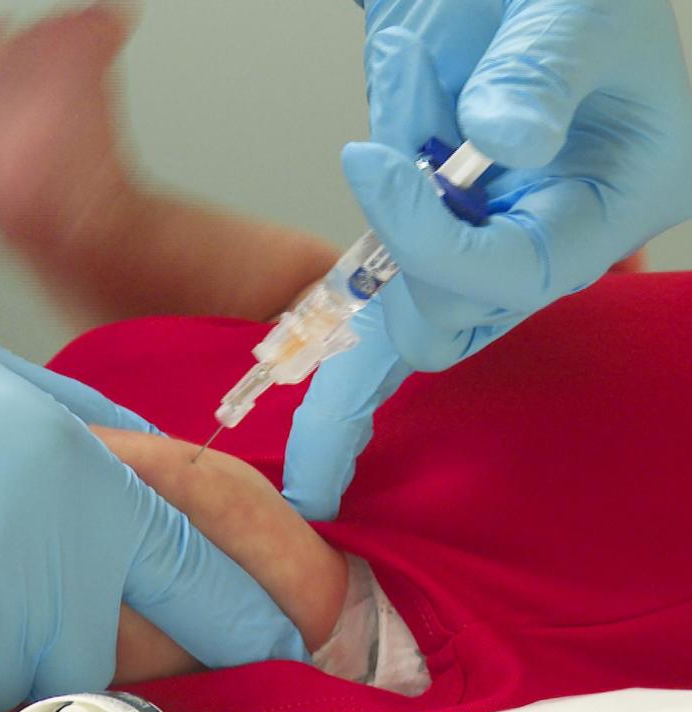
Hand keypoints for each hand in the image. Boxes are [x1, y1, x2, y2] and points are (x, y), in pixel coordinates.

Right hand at [0, 246, 305, 711]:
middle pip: (115, 648)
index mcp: (72, 475)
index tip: (278, 635)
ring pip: (30, 683)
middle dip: (90, 629)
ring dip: (0, 649)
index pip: (200, 575)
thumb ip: (89, 434)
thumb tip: (151, 481)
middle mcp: (37, 560)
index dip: (248, 611)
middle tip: (22, 584)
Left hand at [284, 0, 691, 518]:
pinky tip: (317, 449)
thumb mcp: (572, 12)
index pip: (520, 272)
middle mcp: (551, 240)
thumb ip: (542, 73)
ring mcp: (485, 244)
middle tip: (378, 169)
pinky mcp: (431, 236)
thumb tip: (503, 138)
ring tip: (385, 163)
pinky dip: (342, 349)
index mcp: (614, 201)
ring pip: (413, 331)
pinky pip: (382, 314)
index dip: (435, 239)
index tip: (373, 166)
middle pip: (458, 323)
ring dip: (370, 284)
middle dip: (403, 273)